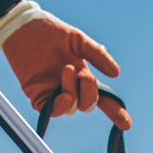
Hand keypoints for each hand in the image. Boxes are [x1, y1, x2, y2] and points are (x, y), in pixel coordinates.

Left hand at [0, 3, 130, 129]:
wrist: (26, 28)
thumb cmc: (52, 33)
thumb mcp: (78, 40)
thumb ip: (97, 55)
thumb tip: (116, 73)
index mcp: (83, 76)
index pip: (102, 99)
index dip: (115, 112)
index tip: (126, 124)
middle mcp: (71, 88)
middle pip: (88, 105)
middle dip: (90, 94)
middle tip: (84, 75)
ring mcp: (55, 93)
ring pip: (71, 107)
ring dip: (73, 91)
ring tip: (66, 68)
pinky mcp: (38, 96)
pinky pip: (53, 110)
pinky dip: (61, 105)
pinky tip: (63, 96)